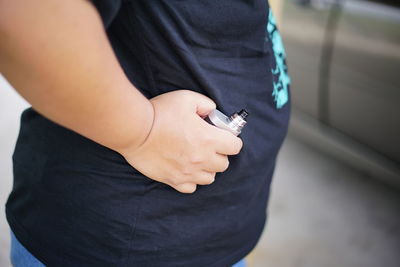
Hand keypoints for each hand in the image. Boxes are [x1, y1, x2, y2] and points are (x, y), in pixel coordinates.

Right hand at [118, 90, 242, 192]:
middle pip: (224, 164)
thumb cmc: (160, 112)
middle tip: (207, 145)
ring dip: (207, 168)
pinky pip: (191, 188)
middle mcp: (201, 159)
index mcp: (208, 139)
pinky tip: (185, 169)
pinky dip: (191, 180)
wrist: (134, 130)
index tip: (222, 135)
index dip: (231, 139)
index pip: (235, 146)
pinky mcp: (173, 180)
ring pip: (210, 178)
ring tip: (196, 157)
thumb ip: (206, 104)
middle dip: (219, 154)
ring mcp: (187, 172)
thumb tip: (213, 112)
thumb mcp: (187, 98)